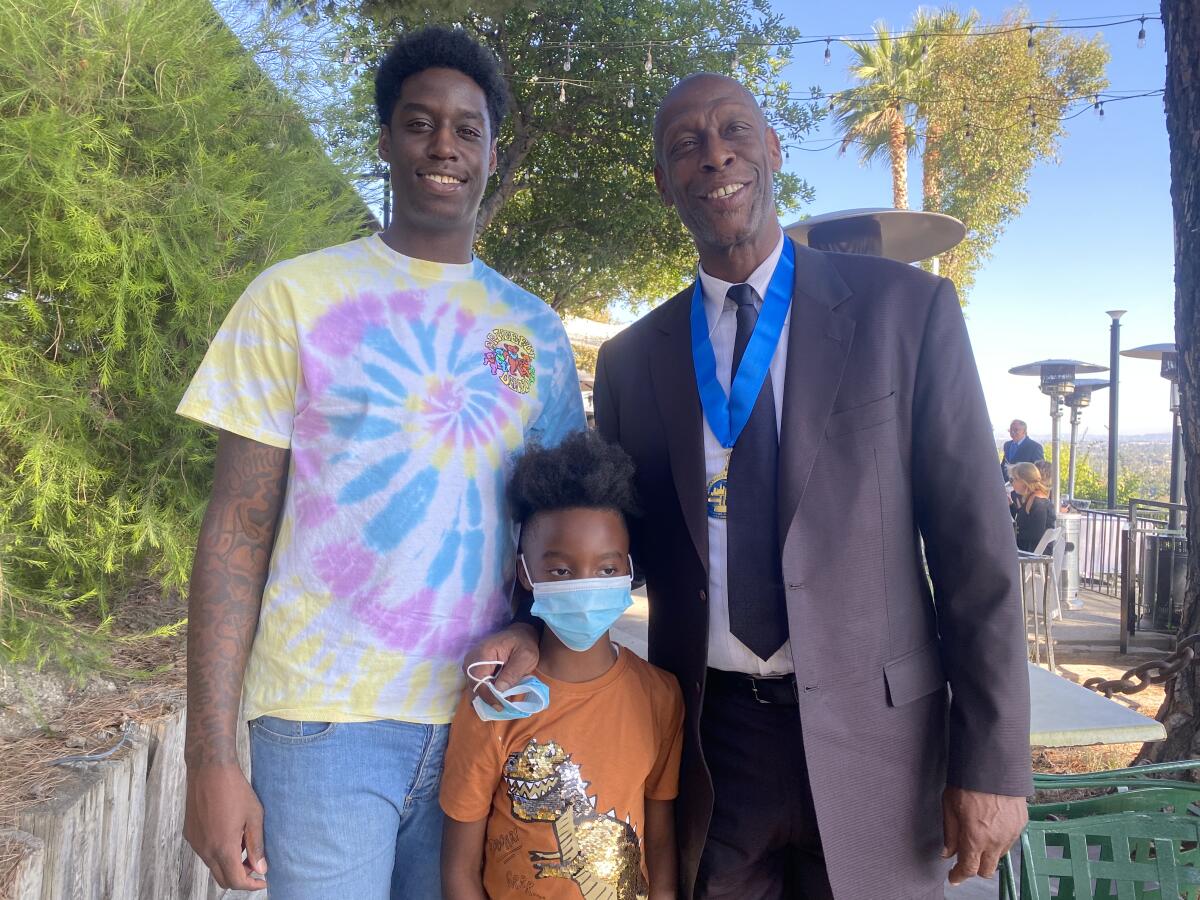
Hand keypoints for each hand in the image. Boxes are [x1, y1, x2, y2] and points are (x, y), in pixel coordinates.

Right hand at [184, 763, 267, 890]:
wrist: (210, 769)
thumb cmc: (235, 789)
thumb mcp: (254, 816)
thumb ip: (257, 845)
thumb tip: (261, 868)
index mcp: (223, 847)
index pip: (235, 881)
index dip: (251, 884)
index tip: (263, 880)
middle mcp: (205, 849)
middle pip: (222, 879)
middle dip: (240, 877)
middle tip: (255, 865)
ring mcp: (196, 842)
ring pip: (213, 866)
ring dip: (229, 863)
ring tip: (244, 843)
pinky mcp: (190, 834)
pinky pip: (205, 853)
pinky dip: (219, 852)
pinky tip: (230, 834)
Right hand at [463, 623, 539, 706]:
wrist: (519, 633)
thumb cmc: (524, 643)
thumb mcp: (526, 657)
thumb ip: (513, 673)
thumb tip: (499, 690)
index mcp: (483, 653)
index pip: (478, 679)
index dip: (487, 695)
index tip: (500, 706)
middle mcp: (471, 659)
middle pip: (473, 686)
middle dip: (487, 698)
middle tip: (503, 707)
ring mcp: (471, 665)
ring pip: (474, 688)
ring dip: (487, 697)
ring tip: (502, 703)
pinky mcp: (474, 669)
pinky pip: (477, 685)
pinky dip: (486, 693)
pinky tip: (498, 697)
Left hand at [942, 786, 1026, 884]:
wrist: (994, 765)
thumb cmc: (968, 783)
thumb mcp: (949, 807)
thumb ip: (950, 833)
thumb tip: (947, 852)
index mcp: (975, 839)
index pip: (968, 869)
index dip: (959, 876)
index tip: (953, 877)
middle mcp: (995, 841)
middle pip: (986, 870)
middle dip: (975, 867)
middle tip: (965, 857)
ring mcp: (1011, 834)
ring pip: (999, 856)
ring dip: (988, 853)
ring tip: (979, 836)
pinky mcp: (1021, 825)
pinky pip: (1009, 841)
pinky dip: (1000, 840)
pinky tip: (992, 825)